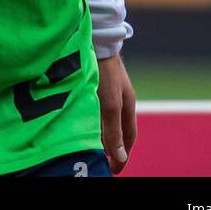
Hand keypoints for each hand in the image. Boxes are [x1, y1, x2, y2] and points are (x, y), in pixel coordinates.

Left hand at [97, 51, 136, 174]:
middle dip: (112, 146)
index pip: (129, 136)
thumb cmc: (104, 71)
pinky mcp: (96, 82)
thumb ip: (114, 130)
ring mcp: (108, 89)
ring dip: (101, 133)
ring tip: (90, 146)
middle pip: (117, 129)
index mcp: (127, 104)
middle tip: (101, 161)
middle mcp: (119, 98)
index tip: (114, 170)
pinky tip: (81, 121)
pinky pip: (96, 108)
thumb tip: (120, 157)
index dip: (123, 154)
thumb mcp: (109, 104)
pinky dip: (92, 119)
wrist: (96, 39)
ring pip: (106, 118)